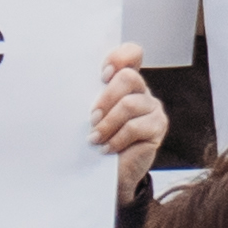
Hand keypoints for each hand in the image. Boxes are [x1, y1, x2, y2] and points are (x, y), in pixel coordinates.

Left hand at [94, 44, 168, 196]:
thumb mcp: (89, 115)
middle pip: (128, 77)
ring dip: (107, 123)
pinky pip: (136, 127)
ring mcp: (152, 107)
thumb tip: (70, 87)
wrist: (108, 173)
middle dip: (106, 98)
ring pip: (130, 104)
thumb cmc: (95, 139)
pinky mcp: (157, 127)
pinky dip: (117, 139)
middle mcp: (140, 90)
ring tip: (94, 138)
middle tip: (92, 118)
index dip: (119, 57)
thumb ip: (89, 98)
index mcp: (123, 81)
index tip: (103, 75)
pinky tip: (106, 148)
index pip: (131, 54)